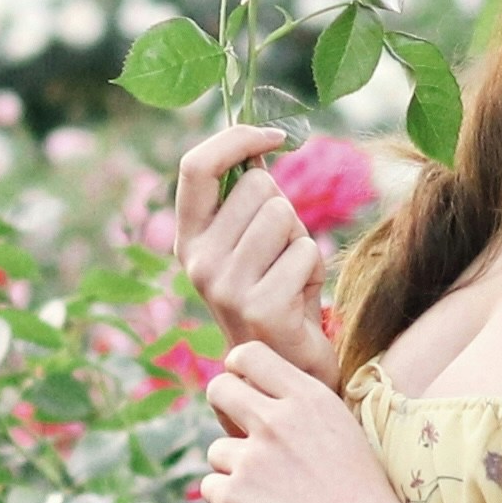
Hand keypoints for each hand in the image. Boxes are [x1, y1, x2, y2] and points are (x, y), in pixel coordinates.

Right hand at [167, 122, 342, 378]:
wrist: (284, 366)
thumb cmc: (275, 291)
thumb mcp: (253, 240)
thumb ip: (248, 196)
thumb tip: (259, 139)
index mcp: (189, 239)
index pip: (196, 166)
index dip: (235, 139)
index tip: (272, 136)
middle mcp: (197, 261)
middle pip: (256, 187)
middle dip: (283, 209)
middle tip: (280, 252)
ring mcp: (224, 287)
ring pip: (282, 215)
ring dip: (299, 240)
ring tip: (288, 274)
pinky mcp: (258, 307)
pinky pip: (305, 251)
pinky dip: (312, 270)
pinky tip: (299, 299)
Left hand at [196, 343, 414, 502]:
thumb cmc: (363, 496)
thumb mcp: (342, 431)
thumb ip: (300, 410)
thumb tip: (255, 396)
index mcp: (309, 397)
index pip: (249, 354)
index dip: (238, 369)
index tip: (242, 387)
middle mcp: (277, 420)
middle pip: (219, 389)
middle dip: (222, 409)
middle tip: (240, 436)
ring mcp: (252, 458)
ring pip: (217, 450)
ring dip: (235, 470)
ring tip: (277, 496)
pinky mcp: (234, 497)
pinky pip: (212, 488)